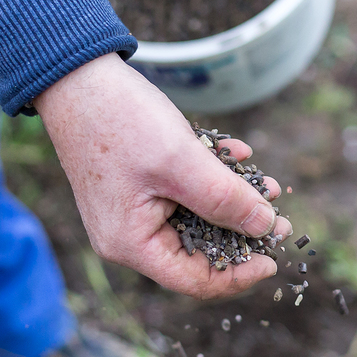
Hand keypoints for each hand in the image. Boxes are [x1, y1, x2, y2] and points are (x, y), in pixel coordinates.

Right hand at [34, 53, 289, 298]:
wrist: (77, 76)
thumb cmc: (120, 120)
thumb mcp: (182, 162)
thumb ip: (225, 199)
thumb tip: (266, 227)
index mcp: (131, 243)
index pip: (194, 280)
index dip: (240, 274)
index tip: (274, 257)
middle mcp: (128, 235)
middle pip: (197, 250)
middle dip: (241, 231)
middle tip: (278, 216)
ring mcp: (131, 209)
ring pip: (195, 217)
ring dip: (232, 199)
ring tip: (266, 184)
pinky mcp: (137, 184)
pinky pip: (182, 192)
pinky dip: (211, 176)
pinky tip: (237, 154)